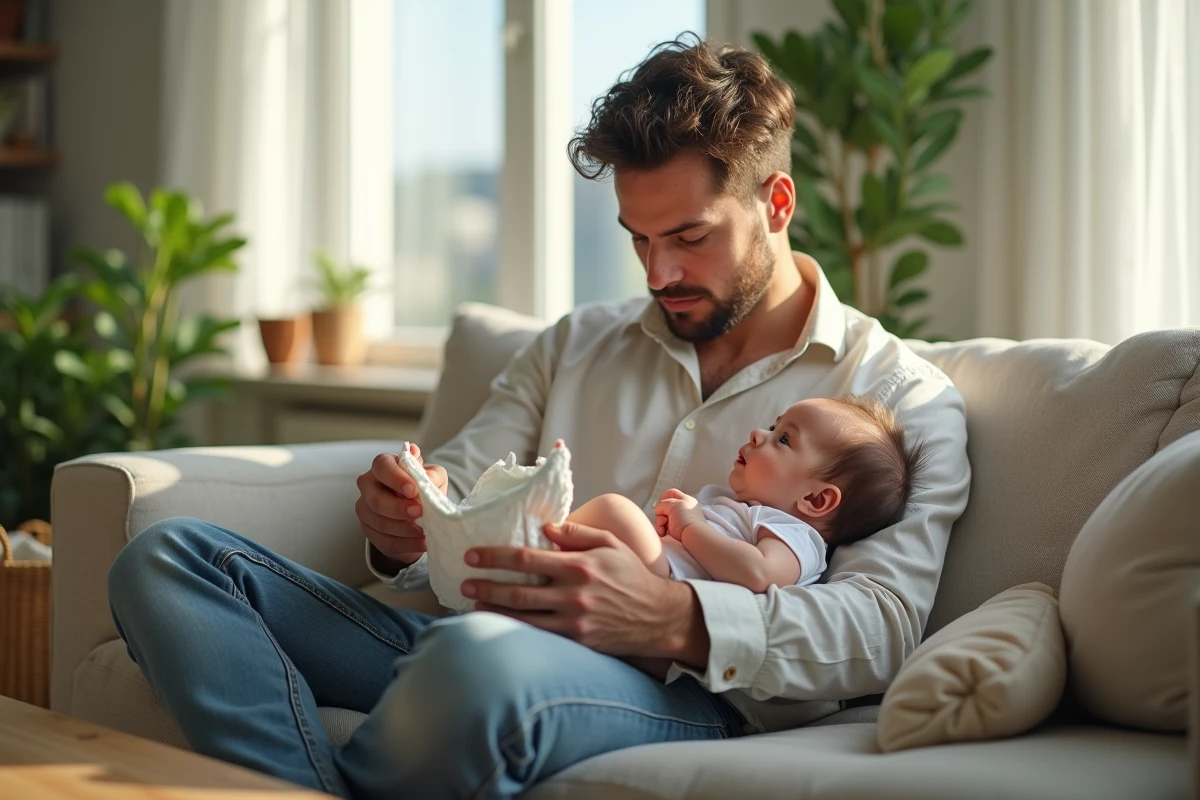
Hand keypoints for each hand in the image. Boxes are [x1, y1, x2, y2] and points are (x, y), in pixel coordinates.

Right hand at [355, 443, 446, 566]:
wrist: (418, 512)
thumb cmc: (423, 489)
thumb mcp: (434, 478)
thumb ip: (432, 475)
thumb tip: (429, 478)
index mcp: (383, 465)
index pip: (382, 466)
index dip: (396, 478)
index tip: (413, 490)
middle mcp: (368, 485)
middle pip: (375, 499)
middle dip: (398, 508)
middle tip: (419, 512)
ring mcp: (365, 509)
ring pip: (379, 522)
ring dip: (404, 529)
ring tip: (424, 531)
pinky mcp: (368, 530)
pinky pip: (384, 541)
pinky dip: (405, 544)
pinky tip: (420, 542)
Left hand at [461, 521, 705, 659]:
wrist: (659, 617)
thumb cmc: (633, 577)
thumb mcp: (611, 544)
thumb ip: (577, 533)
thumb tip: (545, 528)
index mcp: (579, 565)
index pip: (526, 558)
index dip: (494, 557)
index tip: (472, 555)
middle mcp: (573, 594)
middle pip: (517, 590)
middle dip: (485, 586)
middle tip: (463, 583)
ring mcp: (574, 621)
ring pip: (523, 618)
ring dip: (494, 611)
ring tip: (472, 605)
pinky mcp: (577, 642)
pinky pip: (539, 636)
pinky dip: (515, 630)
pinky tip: (499, 625)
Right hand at [654, 489, 703, 540]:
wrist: (693, 536)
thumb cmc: (685, 519)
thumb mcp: (672, 505)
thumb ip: (663, 504)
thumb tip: (660, 512)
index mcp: (684, 500)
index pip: (671, 493)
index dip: (663, 497)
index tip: (661, 505)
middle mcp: (682, 509)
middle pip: (664, 508)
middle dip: (660, 514)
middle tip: (663, 520)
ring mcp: (679, 520)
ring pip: (663, 518)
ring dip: (660, 523)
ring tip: (663, 529)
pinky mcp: (676, 530)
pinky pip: (664, 527)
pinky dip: (661, 530)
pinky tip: (663, 533)